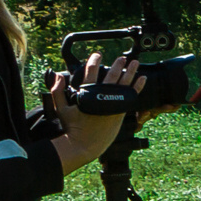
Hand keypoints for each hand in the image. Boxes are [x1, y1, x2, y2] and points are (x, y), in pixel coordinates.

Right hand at [49, 52, 144, 170]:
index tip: (97, 55)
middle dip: (118, 65)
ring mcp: (112, 104)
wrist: (84, 145)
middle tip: (122, 58)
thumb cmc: (72, 128)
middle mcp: (101, 96)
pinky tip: (143, 78)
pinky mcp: (119, 111)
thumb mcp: (60, 109)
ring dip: (130, 71)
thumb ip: (57, 91)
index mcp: (87, 94)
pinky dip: (137, 86)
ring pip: (123, 83)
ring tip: (135, 62)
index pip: (91, 71)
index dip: (94, 61)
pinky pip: (130, 96)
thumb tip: (57, 76)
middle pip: (112, 75)